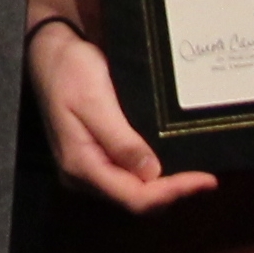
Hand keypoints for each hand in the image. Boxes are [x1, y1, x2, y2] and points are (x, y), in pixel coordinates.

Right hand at [29, 18, 215, 214]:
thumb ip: (121, 139)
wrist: (45, 52)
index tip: (206, 179)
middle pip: (135, 200)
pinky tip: (171, 166)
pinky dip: (152, 178)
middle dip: (172, 193)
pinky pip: (126, 178)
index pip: (134, 196)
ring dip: (164, 188)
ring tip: (196, 174)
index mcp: (81, 164)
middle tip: (207, 178)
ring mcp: (86, 168)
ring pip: (132, 193)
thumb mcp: (95, 100)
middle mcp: (81, 175)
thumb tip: (152, 173)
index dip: (173, 192)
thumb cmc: (69, 71)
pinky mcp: (92, 158)